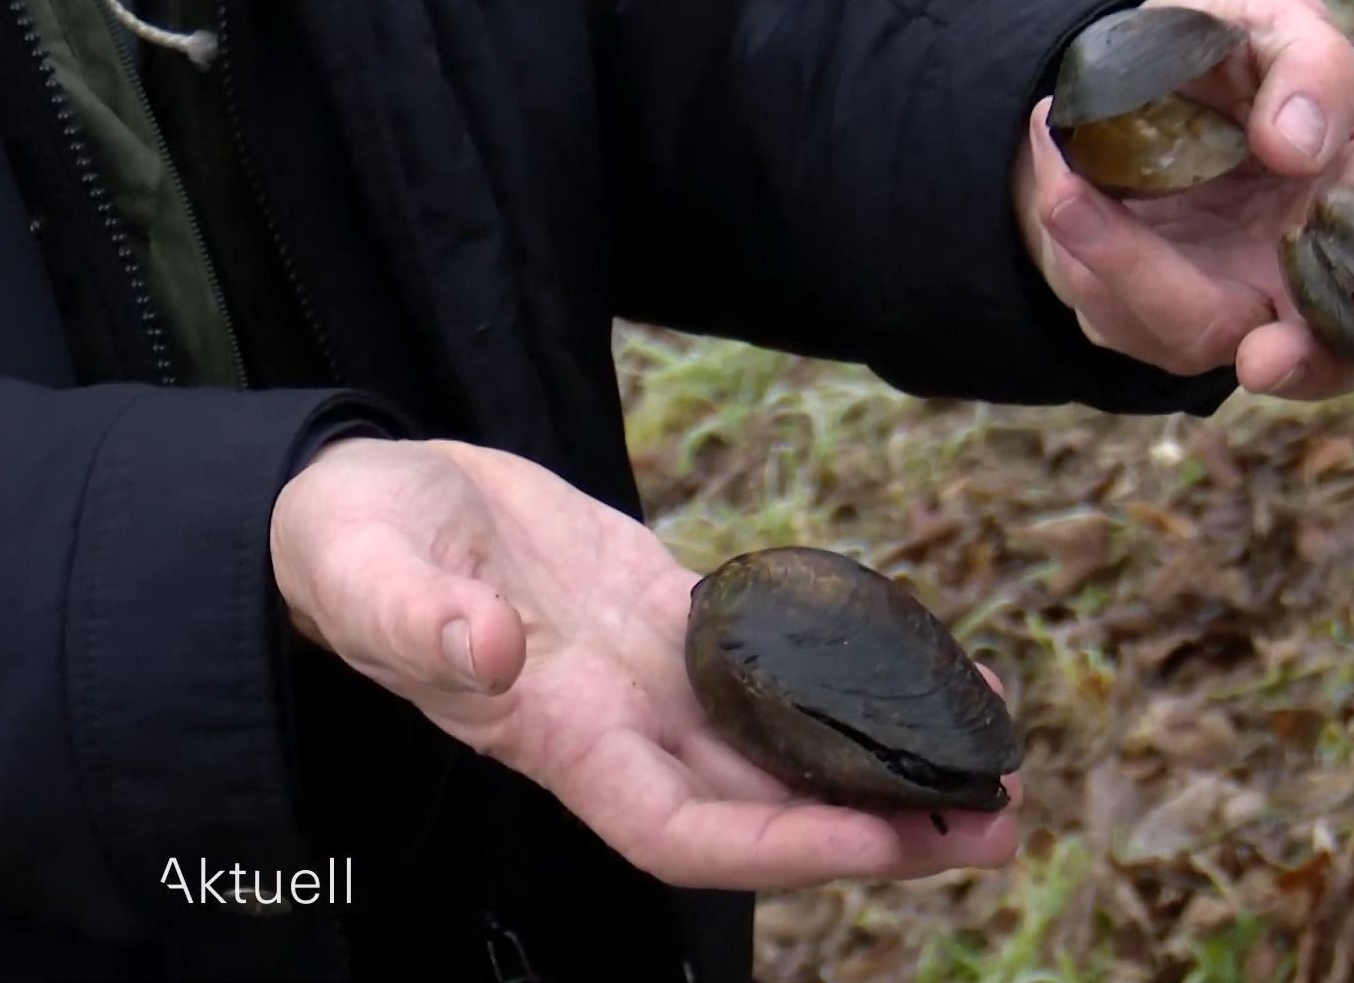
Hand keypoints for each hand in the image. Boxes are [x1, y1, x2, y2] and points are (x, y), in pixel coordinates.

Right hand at [269, 437, 1021, 889]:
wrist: (371, 504)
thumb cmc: (350, 548)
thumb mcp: (367, 569)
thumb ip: (419, 621)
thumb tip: (491, 657)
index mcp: (557, 733)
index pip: (683, 830)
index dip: (784, 848)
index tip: (887, 838)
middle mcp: (624, 723)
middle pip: (768, 803)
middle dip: (881, 821)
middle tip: (1002, 816)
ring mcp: (656, 672)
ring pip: (790, 737)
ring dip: (887, 754)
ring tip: (996, 754)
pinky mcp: (673, 613)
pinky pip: (782, 654)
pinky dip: (854, 665)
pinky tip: (924, 663)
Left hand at [1013, 0, 1353, 399]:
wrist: (1135, 73)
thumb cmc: (1231, 51)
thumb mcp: (1276, 23)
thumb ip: (1312, 67)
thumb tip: (1297, 144)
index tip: (1307, 331)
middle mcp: (1298, 276)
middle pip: (1302, 351)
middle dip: (1285, 363)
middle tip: (1263, 362)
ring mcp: (1222, 304)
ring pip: (1185, 331)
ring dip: (1126, 271)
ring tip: (1067, 191)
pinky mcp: (1143, 310)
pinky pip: (1113, 305)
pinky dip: (1078, 245)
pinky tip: (1058, 174)